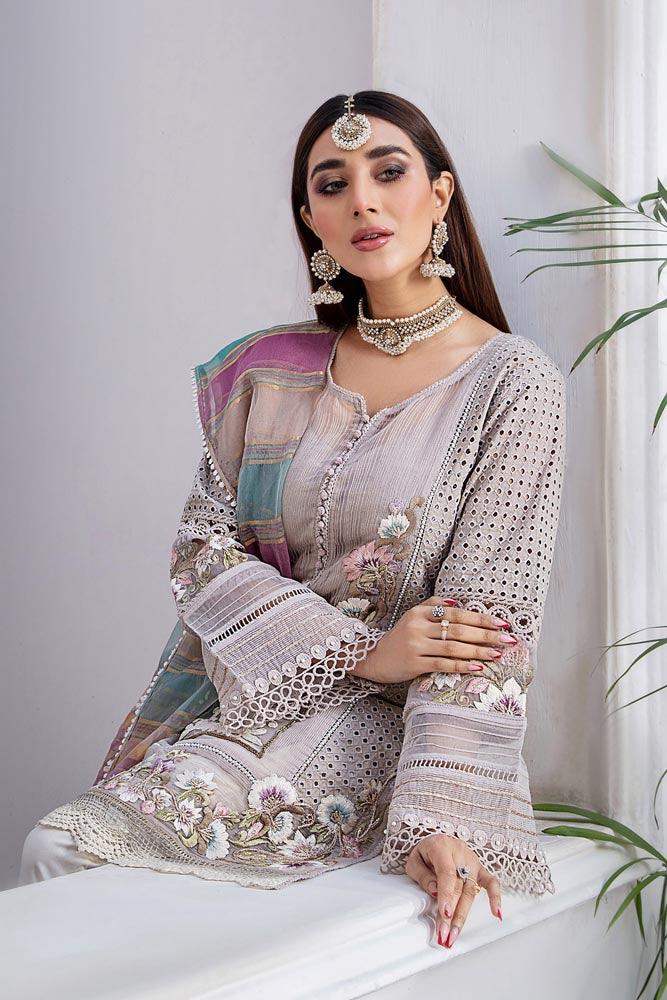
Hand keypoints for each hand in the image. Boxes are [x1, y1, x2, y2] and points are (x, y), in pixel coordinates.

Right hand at [353, 597, 516, 684]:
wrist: (373, 657)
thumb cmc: (399, 638)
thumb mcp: (412, 616)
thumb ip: (432, 606)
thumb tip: (456, 601)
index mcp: (420, 613)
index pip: (456, 613)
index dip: (481, 617)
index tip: (501, 622)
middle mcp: (418, 627)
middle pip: (459, 629)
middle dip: (487, 634)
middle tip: (508, 638)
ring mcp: (416, 645)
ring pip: (453, 647)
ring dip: (479, 651)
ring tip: (498, 654)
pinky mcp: (414, 664)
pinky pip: (443, 664)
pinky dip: (462, 666)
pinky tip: (478, 668)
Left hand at [405, 833, 501, 947]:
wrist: (436, 841)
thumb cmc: (425, 852)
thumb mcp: (414, 860)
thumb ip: (423, 875)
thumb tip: (434, 891)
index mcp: (442, 847)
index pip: (447, 872)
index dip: (446, 894)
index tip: (444, 913)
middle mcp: (460, 853)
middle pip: (459, 887)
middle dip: (451, 914)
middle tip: (444, 934)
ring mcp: (472, 861)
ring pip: (471, 891)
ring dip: (463, 916)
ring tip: (454, 935)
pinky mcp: (480, 869)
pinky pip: (491, 883)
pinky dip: (496, 898)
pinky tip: (497, 914)